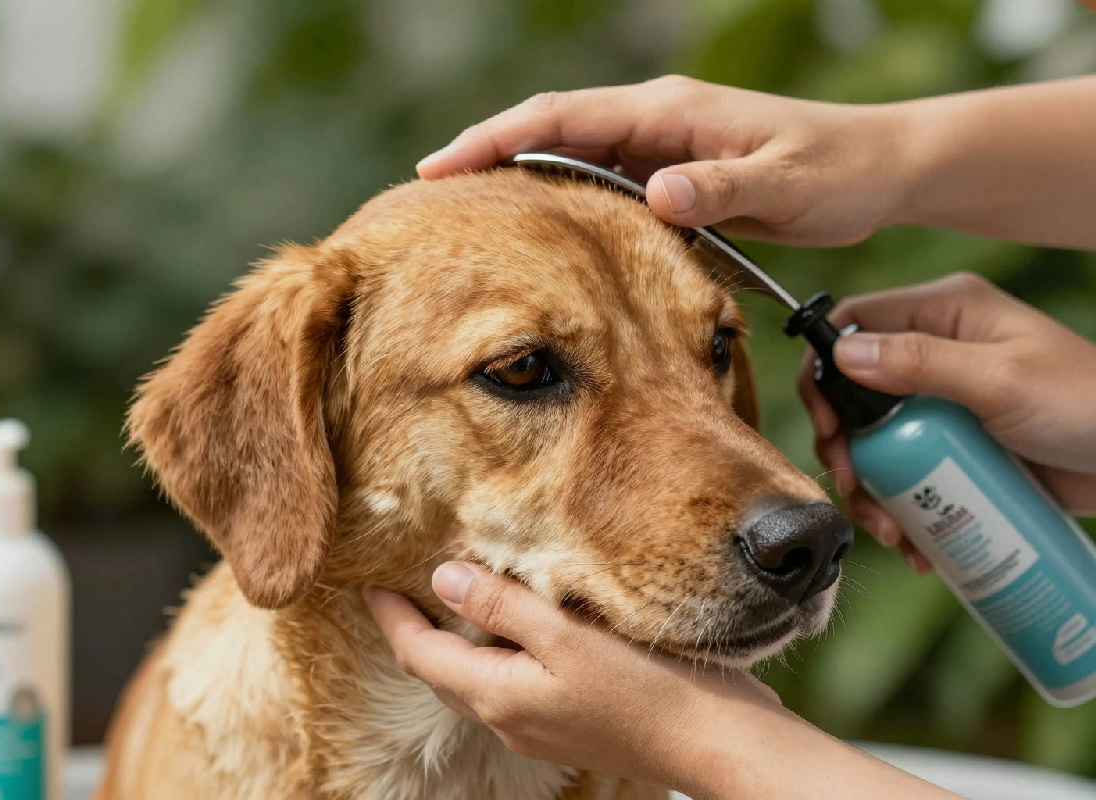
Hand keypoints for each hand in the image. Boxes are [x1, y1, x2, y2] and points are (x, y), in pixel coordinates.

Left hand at [365, 562, 965, 799]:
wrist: (714, 742)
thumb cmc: (644, 686)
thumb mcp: (565, 635)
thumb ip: (501, 607)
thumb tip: (442, 578)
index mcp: (499, 695)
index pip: (422, 656)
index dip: (392, 620)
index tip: (367, 587)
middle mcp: (511, 717)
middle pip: (446, 671)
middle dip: (420, 632)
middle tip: (402, 591)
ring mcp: (542, 725)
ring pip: (482, 677)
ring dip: (462, 641)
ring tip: (457, 598)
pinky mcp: (573, 720)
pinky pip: (517, 682)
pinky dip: (503, 650)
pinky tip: (524, 624)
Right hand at [417, 75, 910, 245]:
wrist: (882, 169)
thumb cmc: (842, 169)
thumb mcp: (786, 183)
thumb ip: (722, 191)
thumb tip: (655, 194)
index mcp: (670, 112)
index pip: (562, 118)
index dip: (496, 140)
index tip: (441, 170)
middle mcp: (656, 123)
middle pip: (549, 134)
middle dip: (487, 160)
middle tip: (429, 202)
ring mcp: (661, 150)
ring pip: (570, 162)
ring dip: (520, 187)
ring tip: (467, 229)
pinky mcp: (672, 177)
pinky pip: (600, 190)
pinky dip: (561, 208)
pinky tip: (540, 243)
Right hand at [799, 273, 1095, 570]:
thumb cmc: (1087, 406)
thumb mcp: (1002, 381)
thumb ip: (923, 363)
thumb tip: (844, 354)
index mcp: (945, 313)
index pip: (854, 322)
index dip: (824, 369)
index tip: (825, 423)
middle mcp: (938, 352)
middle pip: (854, 392)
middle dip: (844, 444)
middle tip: (853, 484)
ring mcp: (946, 403)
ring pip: (877, 441)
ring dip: (870, 488)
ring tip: (891, 530)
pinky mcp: (958, 449)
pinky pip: (910, 474)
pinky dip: (902, 509)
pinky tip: (915, 542)